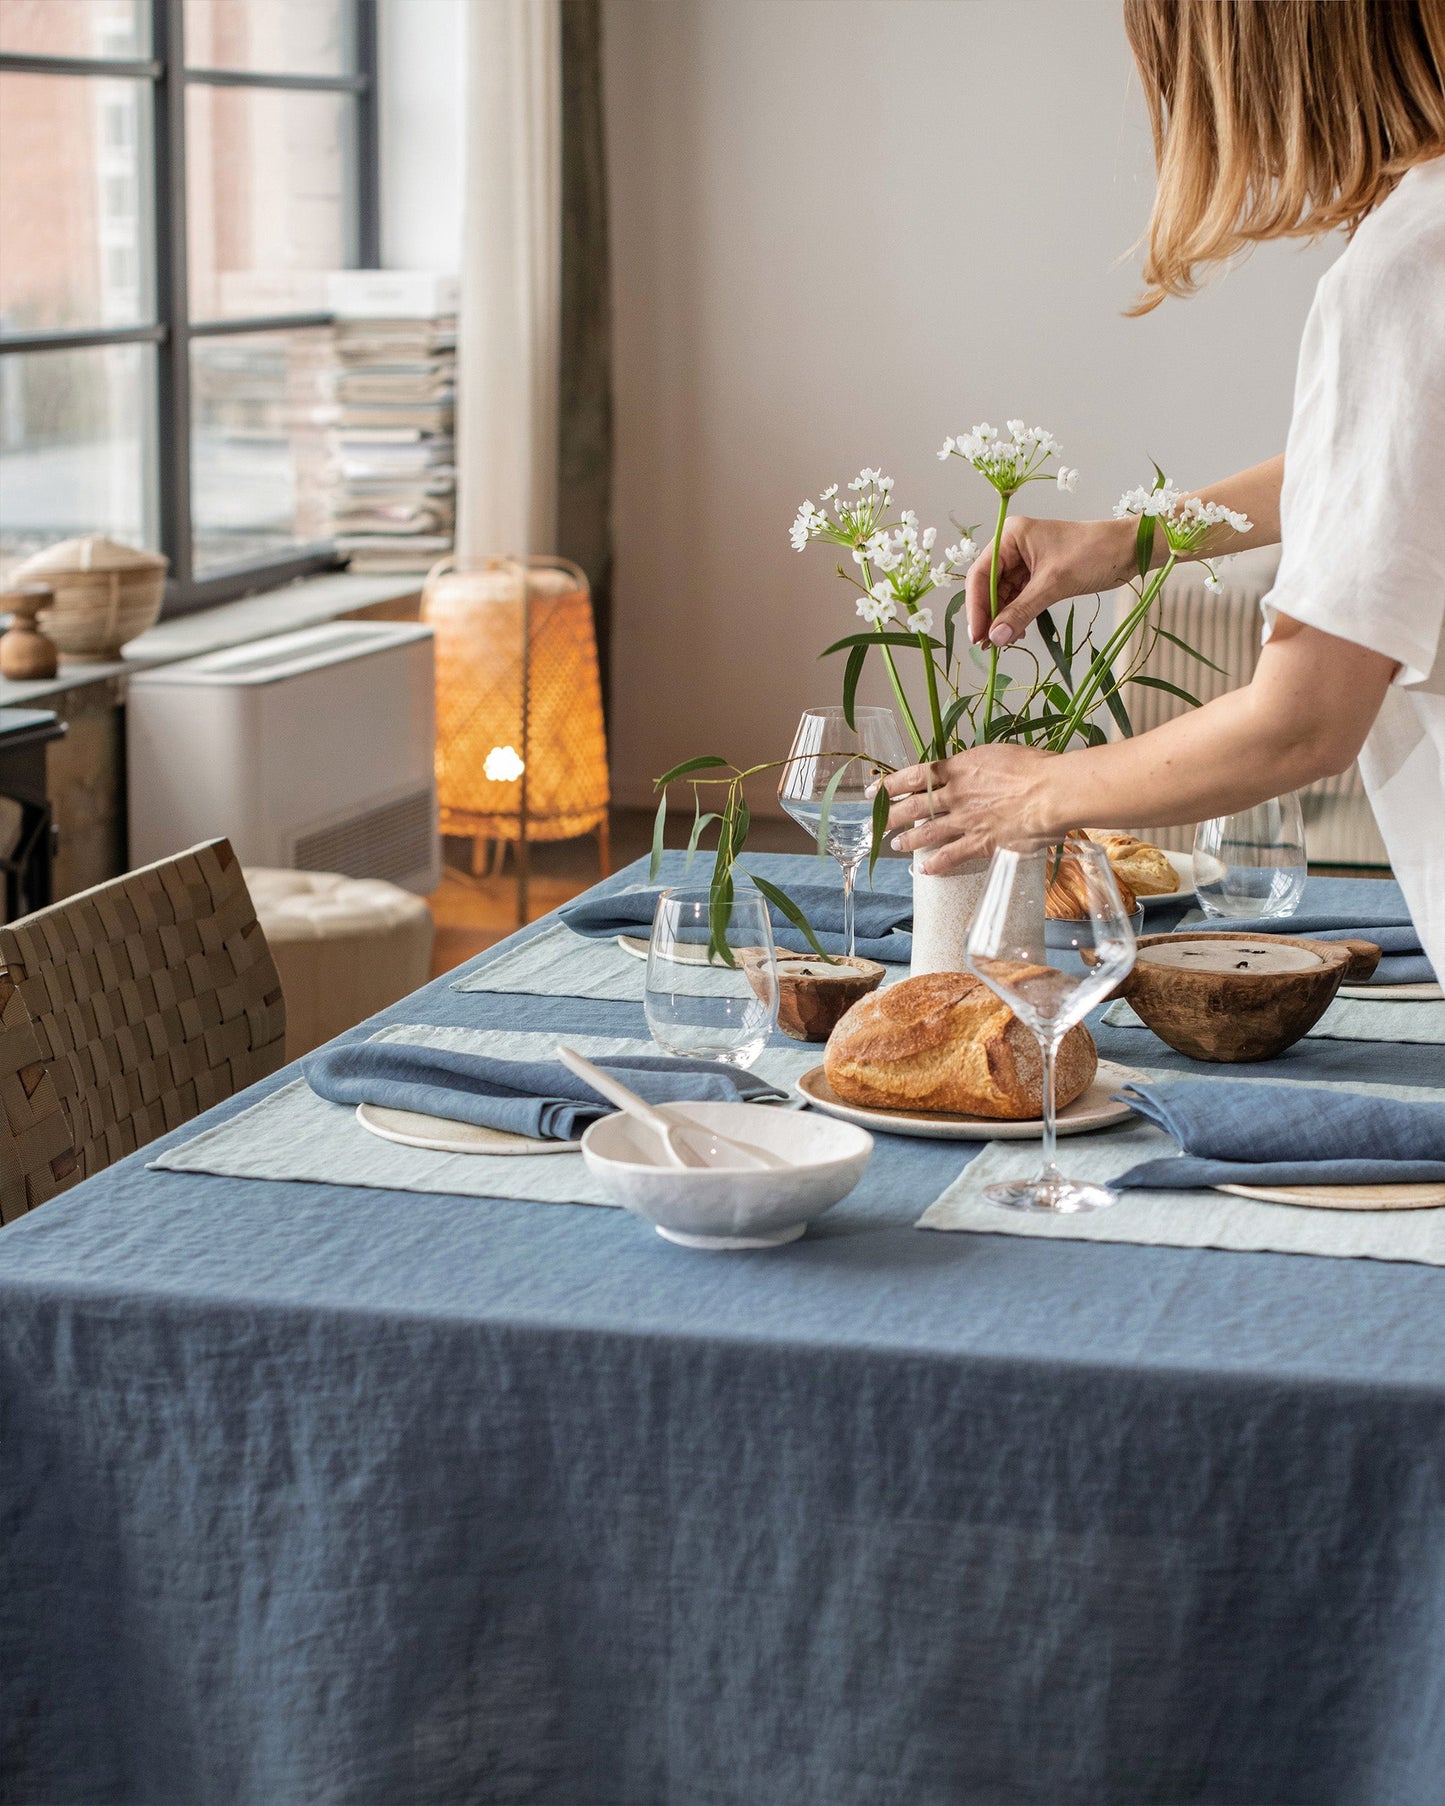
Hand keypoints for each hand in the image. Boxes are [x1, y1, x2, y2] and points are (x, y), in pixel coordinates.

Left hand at [878, 744, 1059, 872]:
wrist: (1051, 791)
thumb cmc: (1034, 767)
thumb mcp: (997, 755)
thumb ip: (976, 766)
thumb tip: (968, 770)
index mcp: (958, 768)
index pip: (914, 776)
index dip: (890, 785)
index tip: (874, 791)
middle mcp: (955, 795)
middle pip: (913, 806)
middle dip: (891, 816)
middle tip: (876, 823)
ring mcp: (966, 820)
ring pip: (927, 832)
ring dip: (909, 840)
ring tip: (896, 845)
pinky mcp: (981, 842)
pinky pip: (951, 856)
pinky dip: (936, 864)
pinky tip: (925, 869)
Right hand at [967, 514, 1136, 647]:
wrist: (1131, 549)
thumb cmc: (1094, 553)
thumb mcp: (1054, 584)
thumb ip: (1021, 611)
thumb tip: (995, 638)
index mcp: (1011, 536)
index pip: (980, 574)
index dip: (975, 606)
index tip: (977, 635)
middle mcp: (1014, 547)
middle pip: (988, 586)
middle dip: (989, 616)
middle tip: (989, 645)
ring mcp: (1026, 561)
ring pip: (1003, 595)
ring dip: (1003, 619)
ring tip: (1004, 643)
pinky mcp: (1039, 575)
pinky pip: (1019, 599)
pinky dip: (1017, 616)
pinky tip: (1018, 632)